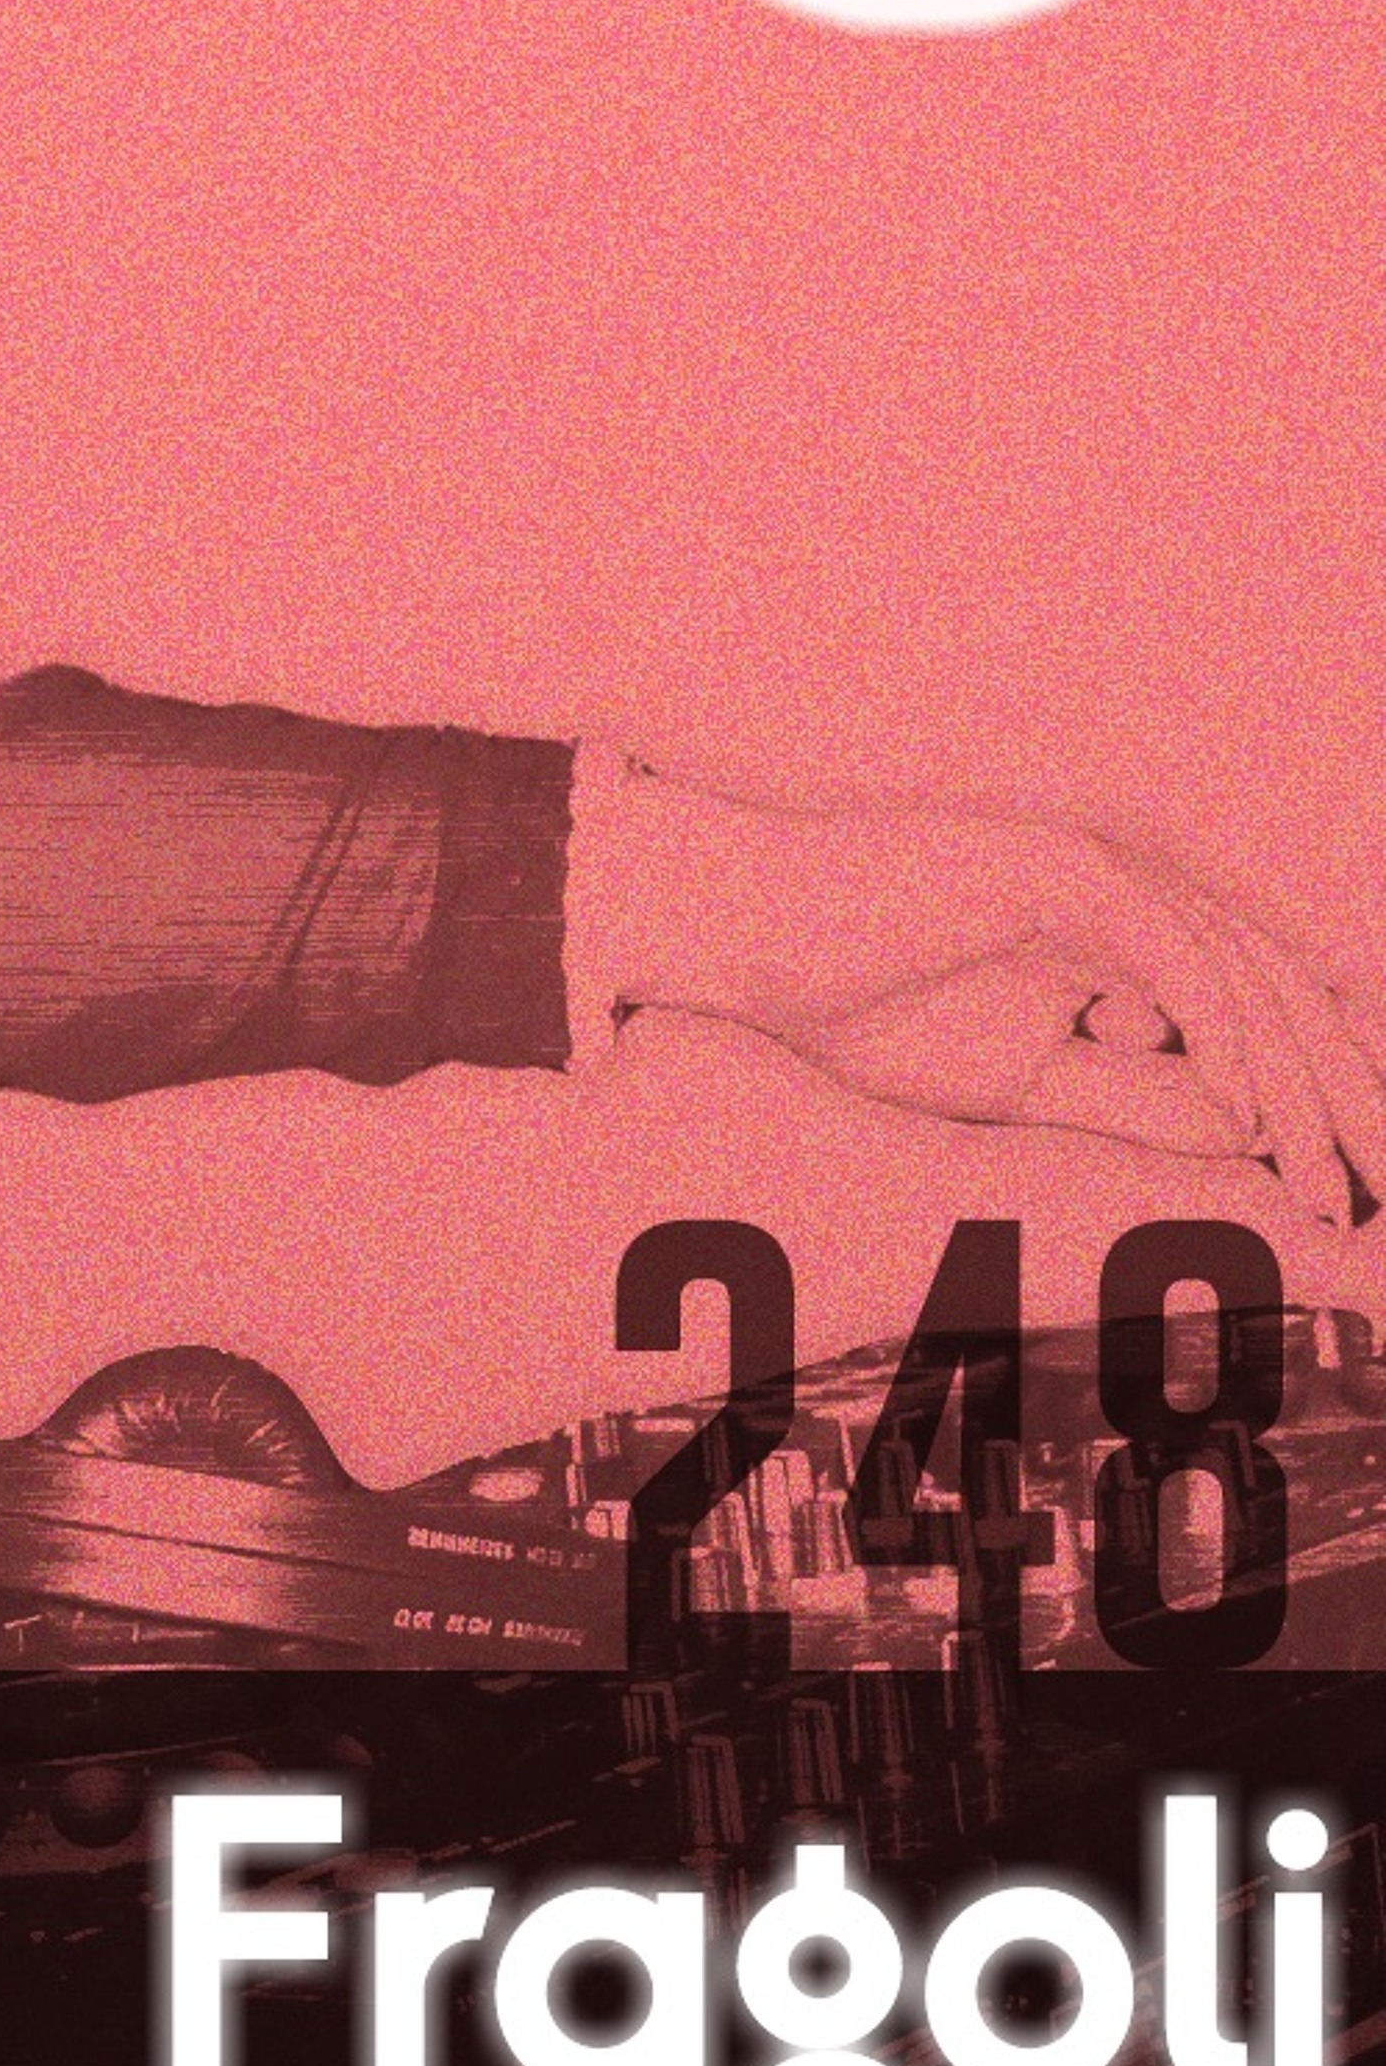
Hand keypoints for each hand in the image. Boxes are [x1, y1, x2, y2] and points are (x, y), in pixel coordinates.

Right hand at [575, 760, 1385, 1235]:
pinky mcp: (1059, 873)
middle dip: (1341, 1092)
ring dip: (1297, 1081)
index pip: (1248, 1010)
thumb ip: (1122, 1096)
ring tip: (1333, 1170)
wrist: (743, 937)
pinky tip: (1247, 1110)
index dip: (1308, 1096)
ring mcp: (1094, 875)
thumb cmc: (849, 1006)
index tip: (1343, 1192)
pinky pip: (1170, 958)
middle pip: (1271, 988)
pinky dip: (1219, 1033)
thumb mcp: (1012, 1080)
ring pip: (1239, 975)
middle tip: (1382, 1183)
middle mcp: (1121, 895)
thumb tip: (1244, 1134)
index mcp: (1112, 937)